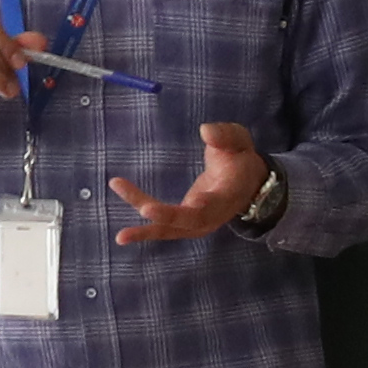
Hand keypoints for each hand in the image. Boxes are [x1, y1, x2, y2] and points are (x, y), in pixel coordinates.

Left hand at [111, 121, 273, 246]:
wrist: (246, 183)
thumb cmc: (239, 158)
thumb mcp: (239, 141)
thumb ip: (225, 136)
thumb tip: (205, 131)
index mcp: (228, 194)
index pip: (214, 203)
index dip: (201, 205)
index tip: (194, 201)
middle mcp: (213, 215)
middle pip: (190, 221)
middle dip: (168, 217)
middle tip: (144, 209)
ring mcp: (197, 223)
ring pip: (172, 228)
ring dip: (147, 231)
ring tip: (122, 236)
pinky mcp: (183, 222)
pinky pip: (163, 226)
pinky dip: (143, 230)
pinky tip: (123, 235)